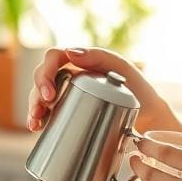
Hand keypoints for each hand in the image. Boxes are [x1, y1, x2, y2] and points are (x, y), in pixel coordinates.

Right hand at [26, 47, 176, 132]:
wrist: (147, 116)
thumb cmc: (137, 88)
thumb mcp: (123, 68)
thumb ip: (99, 56)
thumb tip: (70, 53)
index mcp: (80, 60)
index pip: (53, 58)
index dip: (45, 72)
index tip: (50, 94)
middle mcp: (71, 74)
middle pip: (43, 77)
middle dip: (36, 93)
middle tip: (42, 109)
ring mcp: (68, 93)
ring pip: (41, 95)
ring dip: (33, 107)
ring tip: (35, 123)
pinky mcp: (69, 110)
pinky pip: (48, 111)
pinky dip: (39, 118)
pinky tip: (37, 128)